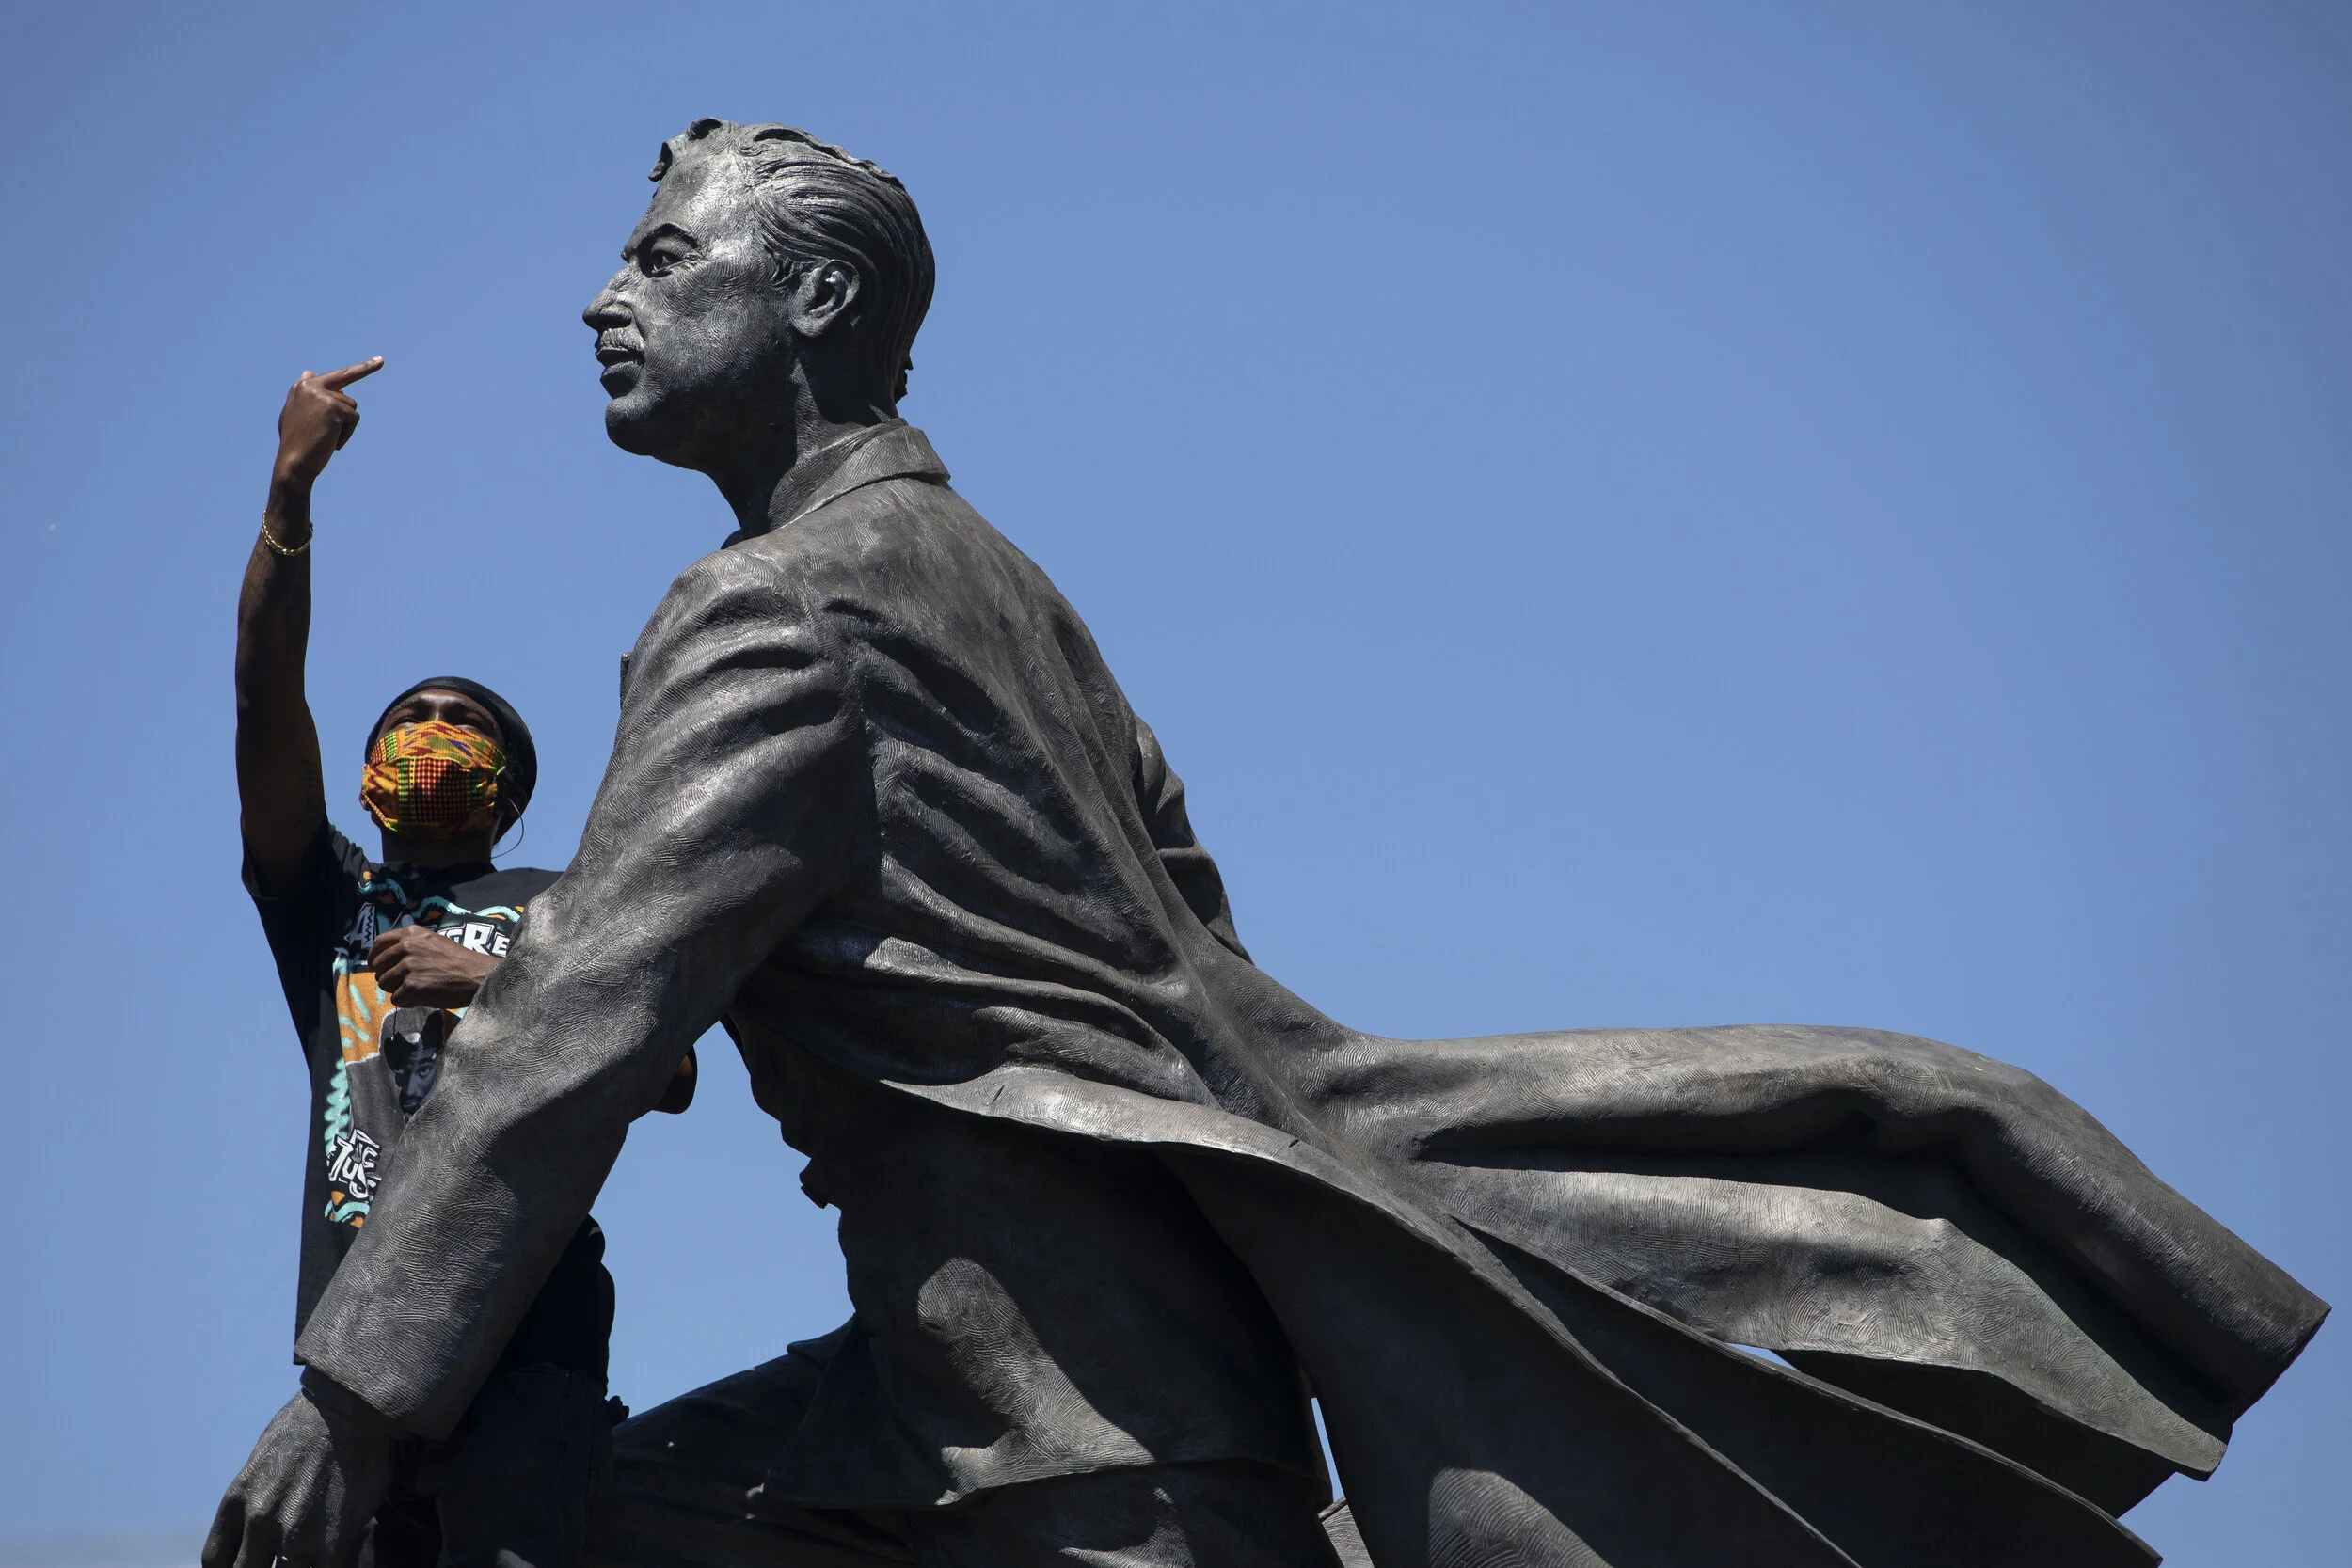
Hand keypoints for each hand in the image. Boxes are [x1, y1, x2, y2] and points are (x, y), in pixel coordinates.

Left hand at [202, 1375, 393, 1567]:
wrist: (352, 1406)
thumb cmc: (311, 1427)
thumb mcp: (263, 1459)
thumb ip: (255, 1497)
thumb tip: (254, 1526)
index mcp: (238, 1499)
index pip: (215, 1561)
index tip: (247, 1565)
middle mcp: (259, 1521)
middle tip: (280, 1558)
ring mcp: (294, 1534)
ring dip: (295, 1566)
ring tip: (309, 1554)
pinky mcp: (332, 1540)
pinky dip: (327, 1566)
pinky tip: (334, 1556)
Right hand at [272, 358, 382, 491]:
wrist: (293, 464)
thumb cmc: (297, 444)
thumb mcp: (296, 414)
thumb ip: (305, 396)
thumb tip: (308, 372)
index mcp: (301, 387)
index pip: (334, 376)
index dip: (358, 369)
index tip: (379, 361)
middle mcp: (309, 384)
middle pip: (346, 380)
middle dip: (366, 368)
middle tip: (382, 360)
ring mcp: (321, 394)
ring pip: (351, 407)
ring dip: (345, 426)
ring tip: (326, 438)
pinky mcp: (332, 406)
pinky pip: (353, 418)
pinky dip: (347, 433)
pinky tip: (331, 441)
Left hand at [370, 925, 498, 1007]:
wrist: (477, 976)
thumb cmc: (458, 961)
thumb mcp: (433, 941)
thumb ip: (411, 944)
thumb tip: (388, 956)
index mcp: (411, 934)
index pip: (379, 943)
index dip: (374, 956)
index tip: (375, 965)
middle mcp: (406, 947)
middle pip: (379, 967)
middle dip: (388, 977)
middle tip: (404, 983)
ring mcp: (407, 967)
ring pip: (384, 984)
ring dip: (397, 990)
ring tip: (417, 990)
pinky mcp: (411, 987)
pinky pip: (396, 999)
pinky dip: (407, 1002)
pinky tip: (422, 998)